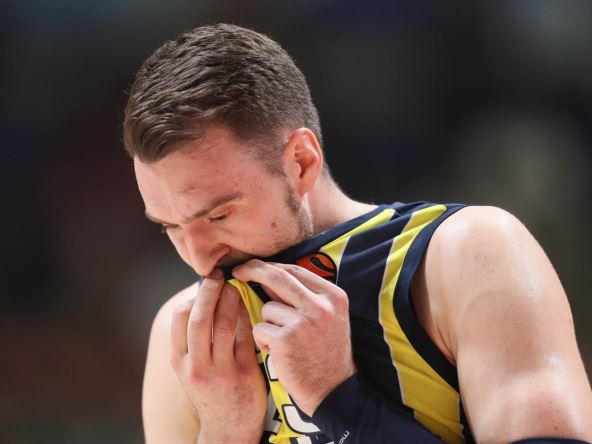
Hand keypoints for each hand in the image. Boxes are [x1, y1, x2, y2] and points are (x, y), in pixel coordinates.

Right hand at [170, 269, 266, 443]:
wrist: (228, 431)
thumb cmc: (210, 392)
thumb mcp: (190, 370)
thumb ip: (192, 341)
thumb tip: (202, 300)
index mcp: (179, 362)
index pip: (179, 318)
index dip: (193, 296)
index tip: (205, 282)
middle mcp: (196, 366)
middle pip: (200, 317)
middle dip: (210, 291)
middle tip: (220, 276)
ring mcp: (220, 371)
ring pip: (223, 324)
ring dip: (230, 300)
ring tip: (236, 287)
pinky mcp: (244, 374)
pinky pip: (245, 336)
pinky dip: (247, 317)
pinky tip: (251, 306)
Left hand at [232, 260, 355, 416]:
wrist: (333, 391)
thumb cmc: (325, 353)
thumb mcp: (328, 318)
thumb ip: (304, 296)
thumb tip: (267, 275)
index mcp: (333, 296)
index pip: (296, 270)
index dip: (271, 266)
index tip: (254, 266)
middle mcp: (321, 306)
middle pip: (278, 276)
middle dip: (253, 270)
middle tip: (238, 272)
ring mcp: (303, 322)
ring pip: (266, 308)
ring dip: (267, 324)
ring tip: (284, 343)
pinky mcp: (286, 340)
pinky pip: (259, 329)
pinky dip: (263, 341)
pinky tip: (280, 354)